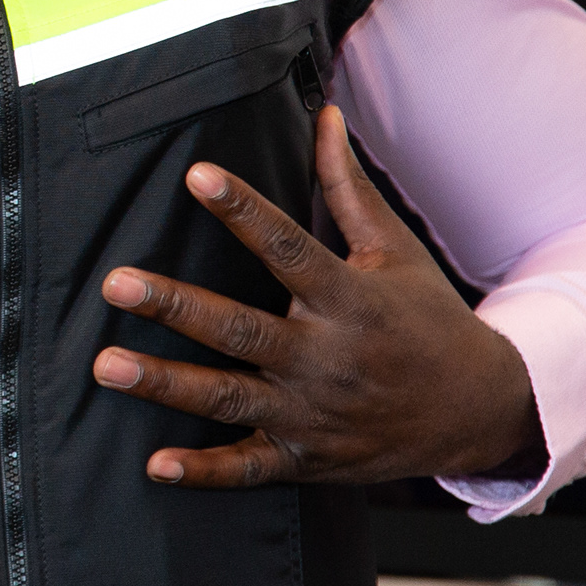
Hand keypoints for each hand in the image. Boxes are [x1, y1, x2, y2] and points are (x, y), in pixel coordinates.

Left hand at [88, 104, 541, 487]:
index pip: (288, 247)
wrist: (478, 412)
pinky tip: (155, 464)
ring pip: (230, 398)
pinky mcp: (307, 458)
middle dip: (176, 307)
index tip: (197, 177)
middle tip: (116, 285)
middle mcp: (327, 359)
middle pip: (242, 330)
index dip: (243, 210)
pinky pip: (249, 469)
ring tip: (107, 365)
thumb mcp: (396, 251)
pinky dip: (204, 472)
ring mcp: (313, 414)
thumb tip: (325, 113)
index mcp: (350, 300)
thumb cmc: (428, 321)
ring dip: (167, 384)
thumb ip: (348, 188)